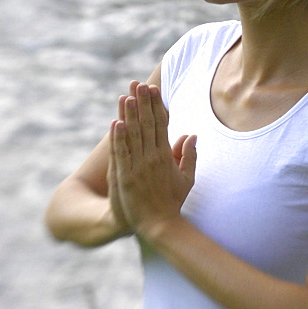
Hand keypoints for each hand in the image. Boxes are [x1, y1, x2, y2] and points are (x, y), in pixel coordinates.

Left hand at [109, 83, 196, 242]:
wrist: (159, 225)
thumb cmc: (172, 202)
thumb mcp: (187, 178)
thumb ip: (189, 156)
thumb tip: (192, 136)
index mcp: (166, 156)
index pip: (161, 124)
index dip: (156, 105)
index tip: (152, 90)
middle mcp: (153, 158)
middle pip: (147, 124)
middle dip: (143, 103)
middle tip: (138, 84)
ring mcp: (138, 167)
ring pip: (134, 135)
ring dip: (130, 114)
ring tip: (127, 96)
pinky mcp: (126, 177)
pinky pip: (121, 153)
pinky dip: (118, 138)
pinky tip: (115, 122)